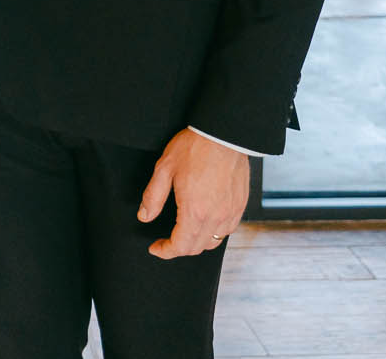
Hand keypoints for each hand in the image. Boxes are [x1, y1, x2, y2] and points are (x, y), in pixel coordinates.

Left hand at [137, 128, 248, 258]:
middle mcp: (216, 217)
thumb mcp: (164, 169)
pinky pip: (227, 230)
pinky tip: (204, 222)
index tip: (156, 248)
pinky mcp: (240, 205)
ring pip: (213, 241)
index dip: (165, 251)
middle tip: (165, 241)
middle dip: (178, 248)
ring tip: (183, 233)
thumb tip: (144, 216)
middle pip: (196, 248)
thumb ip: (153, 197)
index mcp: (195, 211)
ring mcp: (230, 212)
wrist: (224, 134)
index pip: (180, 246)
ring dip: (196, 242)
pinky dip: (213, 233)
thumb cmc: (194, 148)